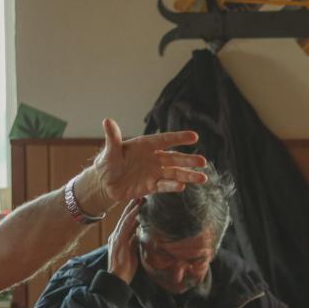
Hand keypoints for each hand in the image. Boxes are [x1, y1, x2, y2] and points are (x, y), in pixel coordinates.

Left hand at [76, 119, 208, 214]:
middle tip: (203, 161)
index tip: (194, 136)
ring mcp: (155, 172)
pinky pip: (165, 185)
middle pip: (174, 158)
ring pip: (175, 173)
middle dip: (189, 160)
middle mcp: (154, 158)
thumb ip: (112, 137)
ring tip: (203, 178)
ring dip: (188, 175)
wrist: (104, 184)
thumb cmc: (106, 163)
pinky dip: (173, 186)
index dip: (179, 138)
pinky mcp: (152, 186)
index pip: (165, 140)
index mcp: (145, 146)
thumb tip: (107, 121)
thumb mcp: (109, 151)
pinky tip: (182, 186)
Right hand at [107, 199, 141, 283]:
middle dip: (132, 206)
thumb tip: (138, 234)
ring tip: (140, 198)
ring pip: (125, 219)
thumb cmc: (126, 267)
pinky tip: (137, 209)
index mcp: (119, 238)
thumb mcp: (132, 251)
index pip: (127, 222)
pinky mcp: (119, 241)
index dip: (133, 212)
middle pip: (125, 218)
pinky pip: (126, 225)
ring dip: (133, 208)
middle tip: (140, 195)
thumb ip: (134, 242)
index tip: (140, 203)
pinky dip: (131, 216)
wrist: (118, 278)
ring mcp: (117, 237)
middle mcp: (116, 235)